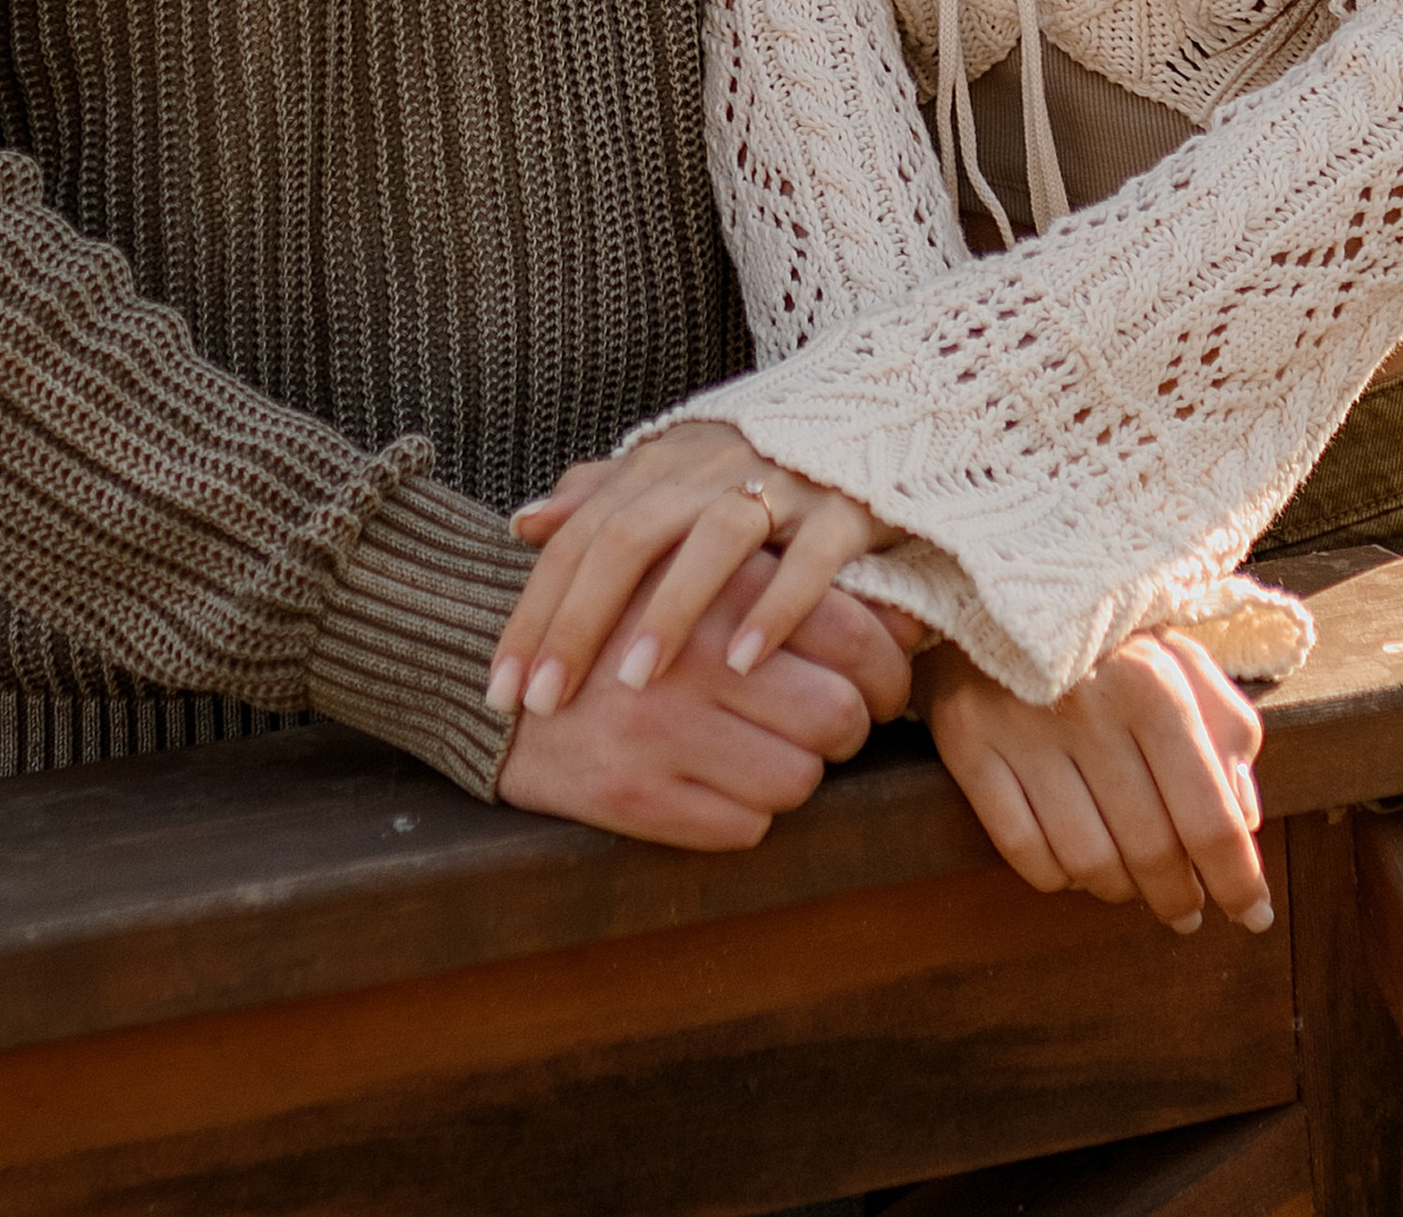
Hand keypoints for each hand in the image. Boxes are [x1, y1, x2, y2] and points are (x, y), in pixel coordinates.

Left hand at [492, 420, 893, 719]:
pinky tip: (743, 664)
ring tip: (632, 682)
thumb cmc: (751, 455)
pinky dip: (775, 609)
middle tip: (544, 700)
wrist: (871, 403)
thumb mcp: (670, 465)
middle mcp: (708, 469)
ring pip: (711, 543)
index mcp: (659, 465)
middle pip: (627, 538)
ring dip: (669, 613)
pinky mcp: (842, 508)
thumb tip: (522, 524)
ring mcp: (778, 484)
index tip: (500, 687)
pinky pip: (808, 560)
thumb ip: (599, 493)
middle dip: (578, 622)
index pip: (578, 537)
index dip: (535, 610)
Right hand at [497, 550, 896, 848]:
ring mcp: (663, 731)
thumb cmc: (621, 614)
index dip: (887, 675)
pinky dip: (740, 814)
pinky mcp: (634, 797)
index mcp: (718, 584)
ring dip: (791, 775)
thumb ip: (798, 584)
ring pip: (798, 781)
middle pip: (840, 717)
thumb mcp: (701, 572)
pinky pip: (742, 829)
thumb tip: (909, 617)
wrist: (494, 666)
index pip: (858, 638)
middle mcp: (696, 655)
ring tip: (757, 750)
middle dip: (843, 731)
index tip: (878, 688)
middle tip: (825, 726)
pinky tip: (710, 782)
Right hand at [917, 632, 1272, 934]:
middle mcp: (1089, 705)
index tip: (1253, 917)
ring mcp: (1021, 725)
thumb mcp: (1183, 661)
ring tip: (1129, 881)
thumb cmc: (1109, 636)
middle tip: (1185, 908)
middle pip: (1150, 851)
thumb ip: (1229, 731)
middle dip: (1177, 896)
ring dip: (1117, 888)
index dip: (1237, 882)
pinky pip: (1021, 850)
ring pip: (1087, 861)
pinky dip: (1055, 873)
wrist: (999, 583)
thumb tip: (1246, 818)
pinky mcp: (966, 739)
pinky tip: (1071, 861)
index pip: (1209, 818)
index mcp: (1154, 683)